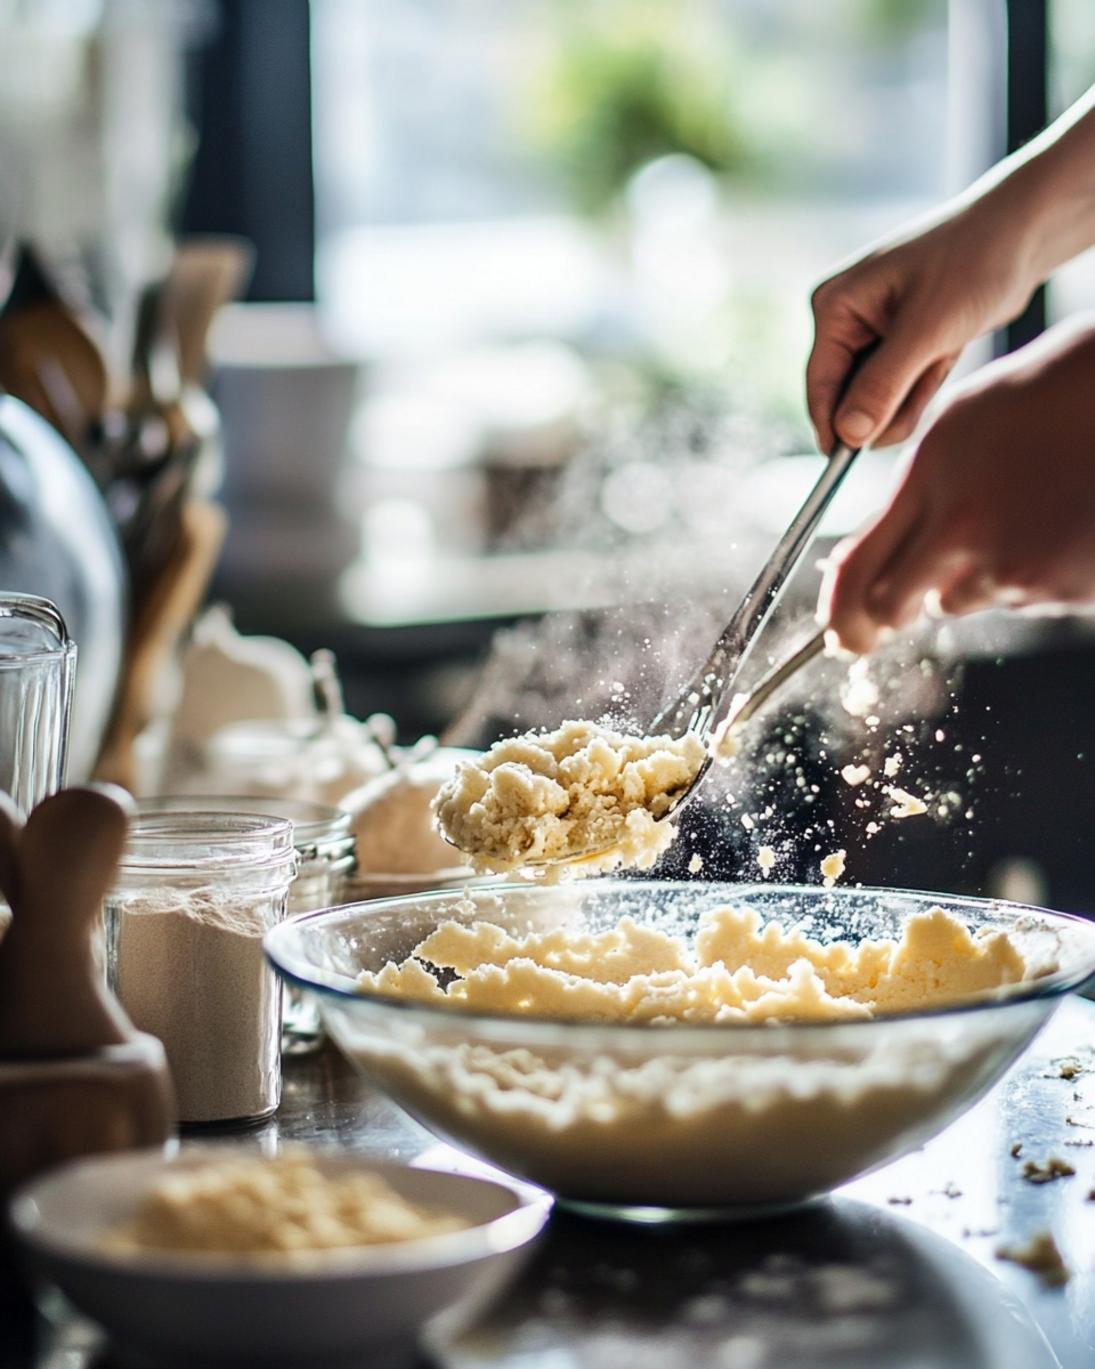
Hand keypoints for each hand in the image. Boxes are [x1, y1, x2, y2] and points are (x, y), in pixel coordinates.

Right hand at [807, 199, 1037, 453]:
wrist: (1022, 233)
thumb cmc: (972, 263)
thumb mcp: (926, 331)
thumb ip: (882, 386)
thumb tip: (847, 436)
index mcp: (835, 307)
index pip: (821, 383)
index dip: (833, 425)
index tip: (847, 462)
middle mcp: (847, 318)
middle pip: (848, 395)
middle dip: (887, 404)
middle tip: (925, 384)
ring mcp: (873, 330)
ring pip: (877, 396)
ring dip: (911, 394)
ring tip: (943, 355)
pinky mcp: (901, 340)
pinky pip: (901, 385)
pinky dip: (924, 383)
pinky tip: (946, 354)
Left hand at [819, 319, 1094, 654]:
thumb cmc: (1033, 405)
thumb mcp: (949, 435)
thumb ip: (905, 503)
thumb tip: (860, 565)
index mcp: (929, 487)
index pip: (857, 573)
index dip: (840, 612)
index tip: (838, 630)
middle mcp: (966, 533)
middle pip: (892, 608)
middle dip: (890, 609)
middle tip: (904, 598)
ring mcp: (1016, 566)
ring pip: (959, 601)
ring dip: (968, 578)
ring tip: (1010, 519)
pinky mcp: (1062, 588)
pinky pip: (1019, 599)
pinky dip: (1024, 574)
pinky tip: (1049, 525)